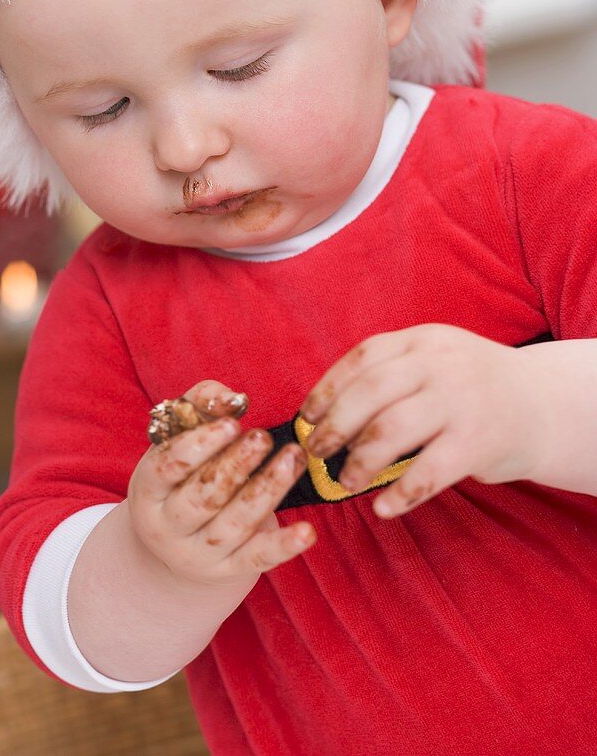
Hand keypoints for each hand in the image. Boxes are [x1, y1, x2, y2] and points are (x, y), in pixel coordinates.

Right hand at [128, 380, 316, 588]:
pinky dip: (284, 546)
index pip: (168, 467)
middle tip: (263, 437)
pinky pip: (257, 559)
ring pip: (235, 524)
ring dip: (267, 490)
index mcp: (147, 489)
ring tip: (293, 458)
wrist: (173, 541)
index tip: (232, 423)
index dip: (200, 445)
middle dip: (236, 465)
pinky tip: (307, 531)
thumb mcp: (177, 437)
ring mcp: (198, 554)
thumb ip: (201, 404)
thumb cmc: (180, 472)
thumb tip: (233, 399)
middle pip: (203, 497)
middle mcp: (167, 527)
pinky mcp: (228, 570)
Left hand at [300, 325, 547, 518]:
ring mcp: (459, 402)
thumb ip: (392, 375)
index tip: (306, 416)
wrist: (542, 405)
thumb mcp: (435, 361)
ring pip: (391, 431)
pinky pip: (427, 472)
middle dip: (333, 426)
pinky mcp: (476, 443)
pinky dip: (399, 494)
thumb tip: (325, 416)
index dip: (328, 388)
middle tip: (315, 453)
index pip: (363, 358)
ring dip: (359, 462)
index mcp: (422, 341)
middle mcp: (439, 366)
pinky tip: (383, 508)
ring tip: (345, 481)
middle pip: (369, 393)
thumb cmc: (471, 388)